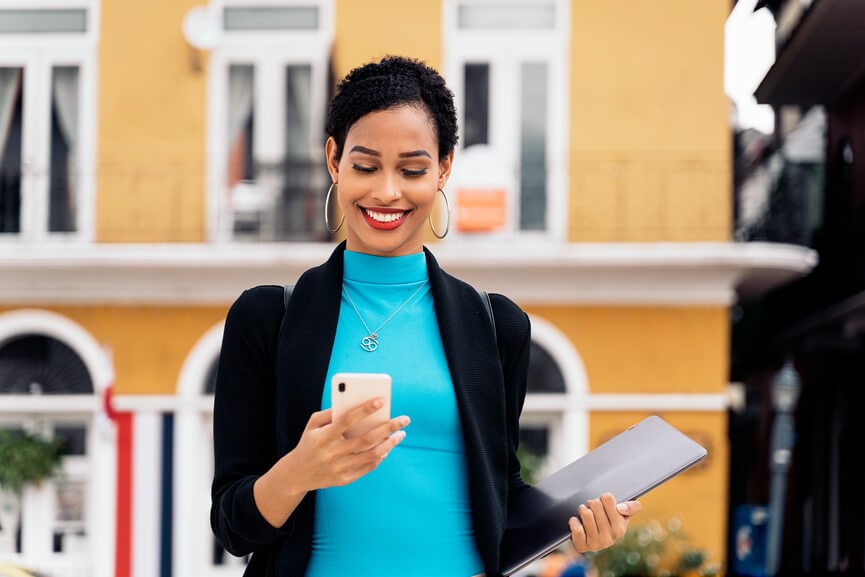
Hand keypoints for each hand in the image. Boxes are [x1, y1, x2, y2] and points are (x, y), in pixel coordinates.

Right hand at [286, 398, 409, 491]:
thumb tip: (358, 404)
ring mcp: (339, 468)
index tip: (381, 400)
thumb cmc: (309, 442)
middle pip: (366, 439)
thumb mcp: (313, 424)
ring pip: (372, 455)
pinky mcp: (345, 479)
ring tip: (401, 434)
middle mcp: (332, 453)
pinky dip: (381, 456)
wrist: (296, 474)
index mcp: (323, 437)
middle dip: (388, 427)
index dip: (364, 410)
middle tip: (404, 419)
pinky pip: (368, 467)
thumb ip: (331, 413)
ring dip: (390, 444)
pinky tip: (388, 447)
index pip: (347, 420)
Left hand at [568, 493, 640, 552]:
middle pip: (595, 504)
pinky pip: (576, 527)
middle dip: (591, 504)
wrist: (592, 540)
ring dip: (582, 510)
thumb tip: (620, 508)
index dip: (603, 498)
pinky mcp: (582, 546)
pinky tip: (577, 522)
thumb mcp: (623, 515)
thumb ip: (632, 507)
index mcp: (620, 529)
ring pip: (586, 514)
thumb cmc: (608, 523)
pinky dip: (574, 521)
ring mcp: (595, 544)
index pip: (607, 498)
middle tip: (592, 509)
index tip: (604, 505)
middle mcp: (609, 538)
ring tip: (584, 514)